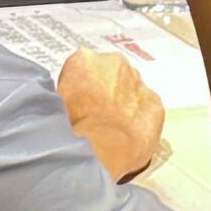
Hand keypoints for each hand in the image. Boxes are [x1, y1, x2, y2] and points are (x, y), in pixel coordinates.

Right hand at [57, 49, 164, 181]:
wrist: (93, 150)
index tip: (84, 104)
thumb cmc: (66, 128)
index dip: (86, 88)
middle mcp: (114, 63)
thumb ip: (71, 92)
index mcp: (84, 61)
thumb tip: (76, 100)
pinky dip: (140, 119)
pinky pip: (147, 109)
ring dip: (126, 104)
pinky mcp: (154, 103)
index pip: (87, 69)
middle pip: (113, 76)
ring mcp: (137, 82)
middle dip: (109, 92)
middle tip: (100, 116)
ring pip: (132, 91)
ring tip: (115, 128)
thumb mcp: (55, 103)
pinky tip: (130, 135)